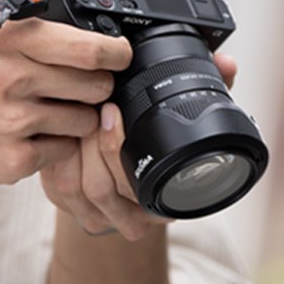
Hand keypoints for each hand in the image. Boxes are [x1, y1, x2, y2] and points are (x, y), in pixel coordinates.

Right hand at [0, 0, 131, 187]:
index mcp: (9, 38)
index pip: (92, 49)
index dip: (115, 52)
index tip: (116, 54)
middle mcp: (13, 81)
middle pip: (96, 86)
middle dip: (94, 83)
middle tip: (74, 81)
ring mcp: (14, 124)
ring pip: (85, 121)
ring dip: (76, 114)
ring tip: (47, 106)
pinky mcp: (14, 161)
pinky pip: (63, 151)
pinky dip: (55, 143)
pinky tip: (30, 132)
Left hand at [40, 54, 237, 240]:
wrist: (125, 190)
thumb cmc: (159, 149)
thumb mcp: (183, 124)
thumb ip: (209, 92)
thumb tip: (226, 63)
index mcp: (165, 204)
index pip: (139, 185)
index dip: (117, 147)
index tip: (112, 109)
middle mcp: (133, 219)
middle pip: (102, 187)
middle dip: (91, 139)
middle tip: (89, 104)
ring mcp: (99, 218)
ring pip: (76, 187)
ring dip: (73, 145)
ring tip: (76, 113)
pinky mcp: (69, 208)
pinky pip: (57, 185)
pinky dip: (57, 153)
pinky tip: (62, 129)